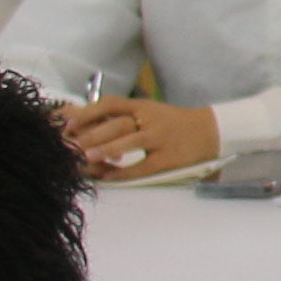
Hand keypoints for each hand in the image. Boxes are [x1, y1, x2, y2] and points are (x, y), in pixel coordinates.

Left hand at [57, 96, 219, 177]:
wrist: (211, 130)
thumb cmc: (173, 123)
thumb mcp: (150, 112)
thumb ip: (126, 117)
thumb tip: (90, 125)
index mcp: (143, 106)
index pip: (111, 104)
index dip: (89, 112)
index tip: (69, 123)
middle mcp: (150, 119)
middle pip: (117, 124)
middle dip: (91, 134)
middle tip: (70, 144)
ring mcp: (160, 138)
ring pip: (129, 142)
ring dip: (105, 150)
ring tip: (85, 157)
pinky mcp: (168, 158)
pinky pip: (143, 166)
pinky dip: (124, 172)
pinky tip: (109, 177)